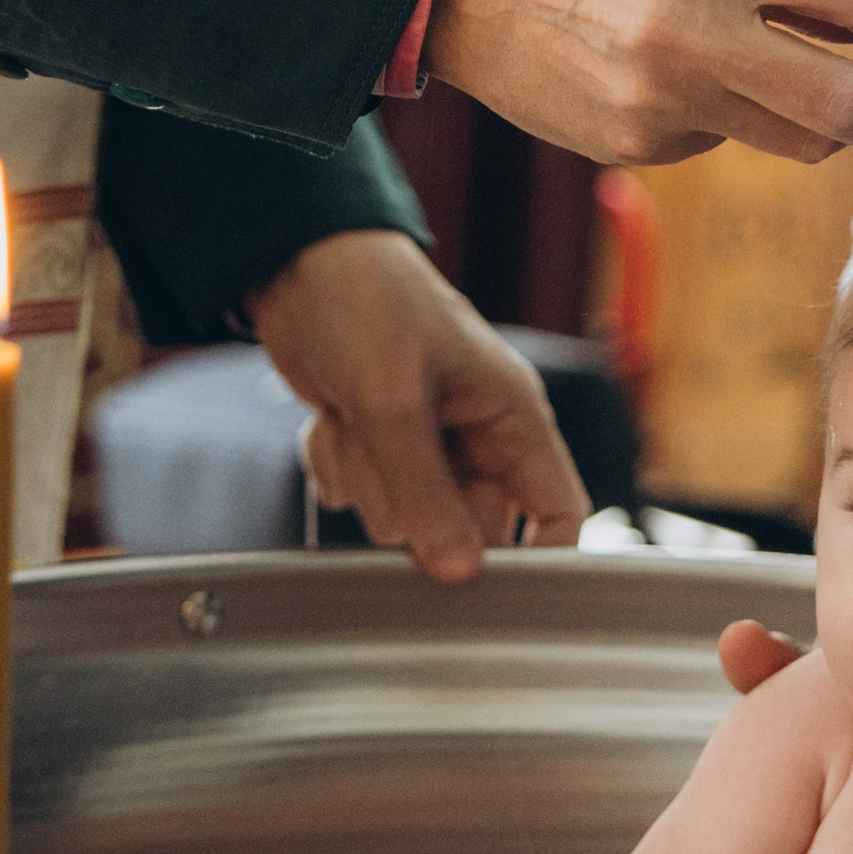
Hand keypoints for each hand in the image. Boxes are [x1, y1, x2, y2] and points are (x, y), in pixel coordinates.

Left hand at [249, 227, 588, 583]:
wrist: (294, 258)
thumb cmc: (363, 304)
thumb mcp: (394, 401)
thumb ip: (427, 493)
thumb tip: (460, 574)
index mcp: (512, 414)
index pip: (558, 512)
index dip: (539, 561)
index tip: (490, 595)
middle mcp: (476, 434)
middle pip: (469, 528)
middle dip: (417, 512)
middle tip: (385, 468)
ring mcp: (425, 440)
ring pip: (405, 517)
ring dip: (368, 480)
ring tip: (353, 419)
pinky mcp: (377, 441)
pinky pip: (361, 495)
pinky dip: (338, 466)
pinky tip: (331, 418)